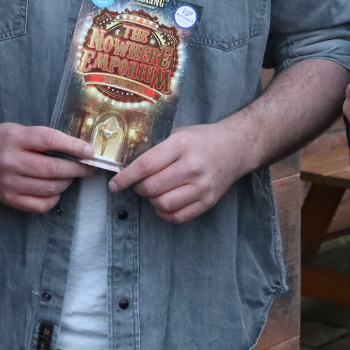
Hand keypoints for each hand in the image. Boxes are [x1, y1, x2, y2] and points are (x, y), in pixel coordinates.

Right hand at [0, 123, 93, 212]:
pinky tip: (55, 190)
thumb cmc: (1, 140)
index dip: (73, 146)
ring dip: (67, 183)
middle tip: (87, 167)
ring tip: (71, 176)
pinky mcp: (8, 199)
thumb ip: (44, 138)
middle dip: (76, 168)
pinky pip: (40, 205)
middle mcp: (11, 161)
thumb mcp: (19, 129)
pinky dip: (54, 198)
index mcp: (15, 138)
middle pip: (52, 168)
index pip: (49, 141)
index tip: (89, 150)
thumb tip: (78, 149)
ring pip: (49, 188)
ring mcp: (9, 183)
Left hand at [109, 123, 248, 223]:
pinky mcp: (208, 201)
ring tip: (152, 192)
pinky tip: (162, 205)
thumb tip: (126, 162)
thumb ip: (155, 147)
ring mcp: (202, 186)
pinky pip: (179, 216)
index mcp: (180, 145)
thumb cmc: (201, 139)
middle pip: (153, 187)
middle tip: (137, 185)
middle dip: (138, 189)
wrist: (235, 147)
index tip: (114, 184)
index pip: (146, 165)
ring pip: (164, 204)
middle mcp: (191, 167)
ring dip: (151, 201)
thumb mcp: (177, 133)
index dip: (126, 177)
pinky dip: (165, 214)